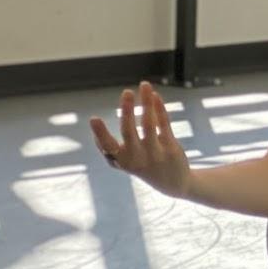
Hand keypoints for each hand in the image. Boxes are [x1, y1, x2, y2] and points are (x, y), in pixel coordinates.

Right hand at [90, 82, 192, 198]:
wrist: (174, 184)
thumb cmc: (143, 168)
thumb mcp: (125, 164)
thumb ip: (111, 152)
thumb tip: (96, 136)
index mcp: (122, 160)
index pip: (107, 147)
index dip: (100, 133)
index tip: (93, 118)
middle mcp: (137, 157)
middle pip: (129, 131)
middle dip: (127, 110)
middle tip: (126, 91)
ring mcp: (155, 153)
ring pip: (149, 124)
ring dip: (146, 102)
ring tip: (145, 84)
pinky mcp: (171, 148)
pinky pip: (164, 124)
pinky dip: (159, 108)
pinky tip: (155, 96)